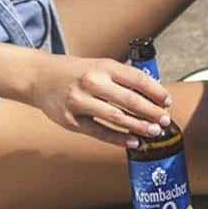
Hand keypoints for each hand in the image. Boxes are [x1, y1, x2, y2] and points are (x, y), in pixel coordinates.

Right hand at [26, 53, 172, 146]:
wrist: (39, 77)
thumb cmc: (75, 72)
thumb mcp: (99, 66)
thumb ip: (121, 78)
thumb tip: (152, 95)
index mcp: (103, 66)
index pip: (137, 79)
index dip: (155, 91)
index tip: (168, 101)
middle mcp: (92, 82)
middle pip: (129, 100)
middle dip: (151, 112)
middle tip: (165, 120)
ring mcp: (79, 102)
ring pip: (116, 117)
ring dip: (138, 126)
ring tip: (153, 132)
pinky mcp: (71, 120)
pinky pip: (99, 132)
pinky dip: (118, 139)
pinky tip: (132, 142)